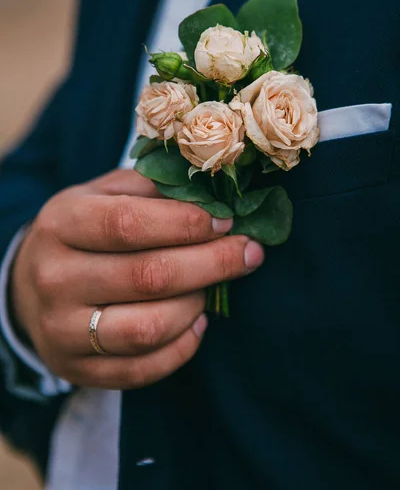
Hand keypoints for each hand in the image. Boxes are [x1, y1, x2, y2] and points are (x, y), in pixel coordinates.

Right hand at [11, 170, 263, 388]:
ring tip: (213, 287)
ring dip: (197, 306)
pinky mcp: (77, 368)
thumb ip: (153, 189)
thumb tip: (215, 194)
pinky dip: (183, 347)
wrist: (32, 285)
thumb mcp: (104, 195)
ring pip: (148, 328)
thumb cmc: (83, 232)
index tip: (227, 222)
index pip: (129, 224)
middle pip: (148, 277)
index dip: (187, 224)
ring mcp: (62, 330)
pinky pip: (143, 369)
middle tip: (249, 253)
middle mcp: (55, 279)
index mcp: (62, 224)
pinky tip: (197, 321)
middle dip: (212, 263)